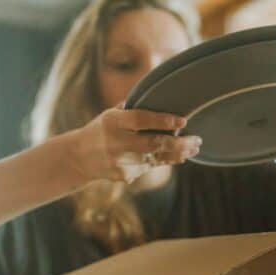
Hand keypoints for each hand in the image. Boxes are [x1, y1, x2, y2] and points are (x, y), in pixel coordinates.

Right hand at [70, 106, 201, 183]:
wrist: (79, 158)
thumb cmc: (102, 129)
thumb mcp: (112, 114)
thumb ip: (134, 109)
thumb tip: (165, 97)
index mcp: (112, 122)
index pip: (141, 120)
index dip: (163, 120)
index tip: (183, 120)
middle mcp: (116, 143)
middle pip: (154, 144)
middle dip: (179, 143)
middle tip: (197, 139)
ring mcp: (121, 162)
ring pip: (157, 158)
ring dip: (179, 153)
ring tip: (194, 147)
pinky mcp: (125, 176)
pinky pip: (150, 167)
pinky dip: (165, 160)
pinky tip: (178, 156)